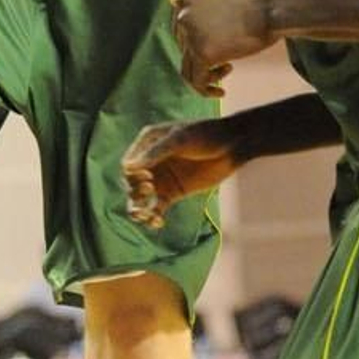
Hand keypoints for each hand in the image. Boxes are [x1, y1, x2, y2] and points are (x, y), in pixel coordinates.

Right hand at [122, 120, 241, 227]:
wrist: (231, 146)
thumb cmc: (205, 135)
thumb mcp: (180, 139)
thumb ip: (155, 153)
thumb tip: (127, 167)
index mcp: (148, 144)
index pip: (128, 165)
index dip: (132, 174)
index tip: (147, 176)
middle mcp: (151, 163)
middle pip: (131, 183)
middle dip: (134, 190)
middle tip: (150, 187)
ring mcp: (161, 179)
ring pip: (140, 200)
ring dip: (137, 210)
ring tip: (144, 215)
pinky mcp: (173, 194)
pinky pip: (155, 209)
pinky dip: (152, 218)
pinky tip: (158, 222)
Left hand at [171, 0, 274, 96]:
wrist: (271, 10)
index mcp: (188, 0)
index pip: (180, 28)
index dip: (195, 40)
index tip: (214, 46)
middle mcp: (183, 16)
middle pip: (184, 47)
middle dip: (204, 56)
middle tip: (226, 61)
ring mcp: (191, 35)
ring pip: (187, 68)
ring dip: (205, 75)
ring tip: (225, 73)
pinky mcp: (202, 53)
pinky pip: (197, 81)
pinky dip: (207, 90)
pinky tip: (222, 92)